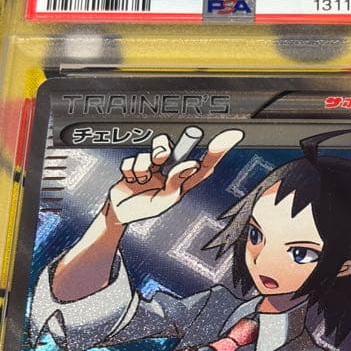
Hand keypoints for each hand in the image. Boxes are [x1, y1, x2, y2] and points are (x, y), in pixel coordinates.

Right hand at [106, 127, 243, 225]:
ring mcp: (151, 166)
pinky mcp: (134, 165)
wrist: (120, 214)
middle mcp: (168, 170)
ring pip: (151, 153)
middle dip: (163, 150)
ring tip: (141, 179)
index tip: (230, 137)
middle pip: (172, 148)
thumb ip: (177, 182)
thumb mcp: (166, 200)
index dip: (217, 151)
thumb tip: (191, 165)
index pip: (203, 164)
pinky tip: (131, 180)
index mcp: (182, 180)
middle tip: (160, 159)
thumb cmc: (146, 208)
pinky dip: (130, 171)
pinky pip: (132, 159)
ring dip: (143, 166)